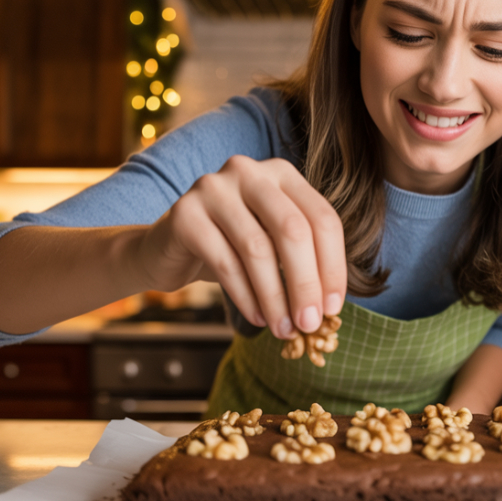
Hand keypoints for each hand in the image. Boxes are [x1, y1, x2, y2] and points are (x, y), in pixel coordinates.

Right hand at [135, 155, 345, 338]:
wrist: (167, 249)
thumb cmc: (232, 248)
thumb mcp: (273, 245)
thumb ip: (303, 261)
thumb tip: (330, 305)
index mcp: (282, 174)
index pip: (322, 219)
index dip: (333, 266)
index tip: (334, 307)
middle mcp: (250, 172)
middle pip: (293, 230)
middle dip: (306, 283)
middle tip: (310, 323)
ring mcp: (214, 188)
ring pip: (258, 249)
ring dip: (275, 297)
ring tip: (283, 328)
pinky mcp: (185, 213)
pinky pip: (225, 262)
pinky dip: (246, 297)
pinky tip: (257, 318)